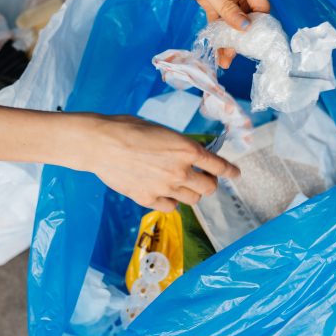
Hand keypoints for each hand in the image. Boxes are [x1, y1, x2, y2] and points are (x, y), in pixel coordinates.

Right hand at [72, 114, 240, 211]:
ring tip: (181, 185)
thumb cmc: (127, 128)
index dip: (230, 171)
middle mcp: (180, 172)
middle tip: (203, 178)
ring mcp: (165, 188)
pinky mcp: (148, 199)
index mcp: (186, 149)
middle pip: (209, 188)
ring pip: (192, 200)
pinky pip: (171, 207)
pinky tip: (164, 193)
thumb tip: (188, 154)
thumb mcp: (161, 130)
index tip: (236, 174)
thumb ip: (178, 145)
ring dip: (191, 193)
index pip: (218, 165)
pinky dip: (171, 202)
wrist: (100, 143)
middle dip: (209, 183)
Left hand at [145, 0, 270, 67]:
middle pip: (248, 14)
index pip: (260, 3)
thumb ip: (225, 7)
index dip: (260, 24)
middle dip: (244, 36)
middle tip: (237, 57)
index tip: (256, 45)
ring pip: (233, 19)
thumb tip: (246, 27)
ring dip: (230, 38)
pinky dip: (218, 33)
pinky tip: (218, 50)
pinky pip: (219, 19)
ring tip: (226, 60)